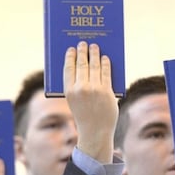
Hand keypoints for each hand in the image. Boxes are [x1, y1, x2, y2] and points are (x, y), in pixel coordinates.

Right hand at [66, 41, 118, 163]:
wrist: (95, 131)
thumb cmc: (84, 115)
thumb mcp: (73, 102)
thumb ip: (75, 86)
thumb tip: (82, 66)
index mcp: (69, 91)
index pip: (68, 68)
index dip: (70, 57)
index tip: (71, 49)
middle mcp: (81, 89)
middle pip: (81, 64)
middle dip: (83, 52)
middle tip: (83, 43)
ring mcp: (95, 90)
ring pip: (94, 66)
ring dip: (95, 54)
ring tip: (95, 47)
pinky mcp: (107, 91)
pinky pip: (106, 73)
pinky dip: (106, 64)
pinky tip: (105, 58)